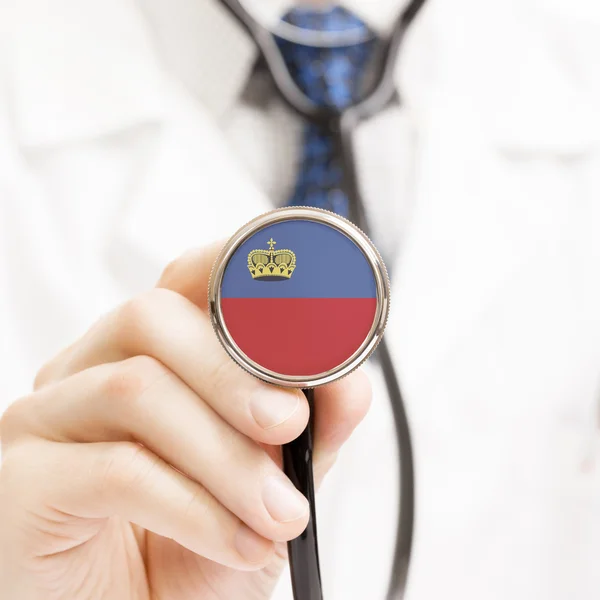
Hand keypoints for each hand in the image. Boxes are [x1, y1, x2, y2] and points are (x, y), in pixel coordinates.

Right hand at [0, 243, 371, 599]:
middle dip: (235, 373)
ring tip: (279, 513)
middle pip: (151, 317)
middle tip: (290, 425)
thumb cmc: (195, 547)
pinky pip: (114, 468)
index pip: (186, 280)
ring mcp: (47, 419)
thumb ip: (311, 428)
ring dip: (227, 456)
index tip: (304, 307)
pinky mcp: (22, 480)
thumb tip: (351, 382)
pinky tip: (236, 542)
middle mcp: (89, 369)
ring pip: (135, 388)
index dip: (240, 275)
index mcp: (149, 354)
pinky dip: (194, 507)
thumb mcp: (272, 483)